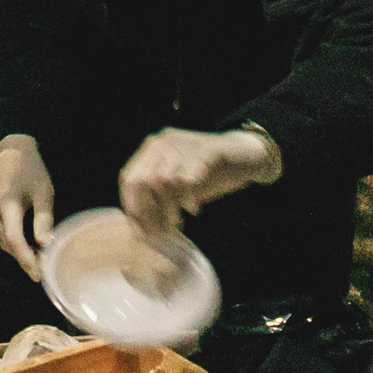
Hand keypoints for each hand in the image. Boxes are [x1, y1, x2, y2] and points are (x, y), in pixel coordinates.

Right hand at [0, 135, 55, 279]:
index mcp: (7, 203)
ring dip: (19, 253)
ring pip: (3, 241)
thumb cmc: (32, 170)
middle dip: (24, 260)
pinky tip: (29, 246)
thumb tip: (45, 246)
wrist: (12, 150)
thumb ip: (43, 219)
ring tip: (39, 260)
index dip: (26, 260)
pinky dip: (13, 243)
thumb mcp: (44, 192)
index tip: (38, 275)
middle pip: (7, 245)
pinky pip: (1, 234)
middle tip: (43, 271)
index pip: (14, 240)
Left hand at [120, 127, 282, 235]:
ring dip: (169, 206)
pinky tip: (194, 210)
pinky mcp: (207, 149)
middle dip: (149, 210)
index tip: (140, 228)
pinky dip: (189, 198)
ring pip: (164, 179)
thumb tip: (140, 228)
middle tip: (160, 230)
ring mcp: (185, 143)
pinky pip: (190, 177)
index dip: (132, 205)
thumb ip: (160, 199)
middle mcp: (164, 142)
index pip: (129, 177)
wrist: (244, 156)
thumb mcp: (179, 187)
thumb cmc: (208, 174)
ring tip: (177, 222)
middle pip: (143, 179)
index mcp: (153, 149)